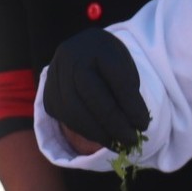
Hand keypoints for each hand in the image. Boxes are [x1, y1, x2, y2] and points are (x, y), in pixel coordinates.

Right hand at [42, 29, 147, 149]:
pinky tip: (99, 136)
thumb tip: (134, 126)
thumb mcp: (124, 67)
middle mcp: (72, 57)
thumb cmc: (108, 62)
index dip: (132, 106)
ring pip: (74, 110)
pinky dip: (84, 130)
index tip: (144, 125)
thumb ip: (128, 93)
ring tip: (116, 143)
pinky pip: (64, 116)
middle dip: (114, 124)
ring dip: (98, 133)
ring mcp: (55, 74)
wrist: (81, 50)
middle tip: (130, 141)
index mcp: (99, 47)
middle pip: (93, 96)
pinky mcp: (47, 91)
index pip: (118, 79)